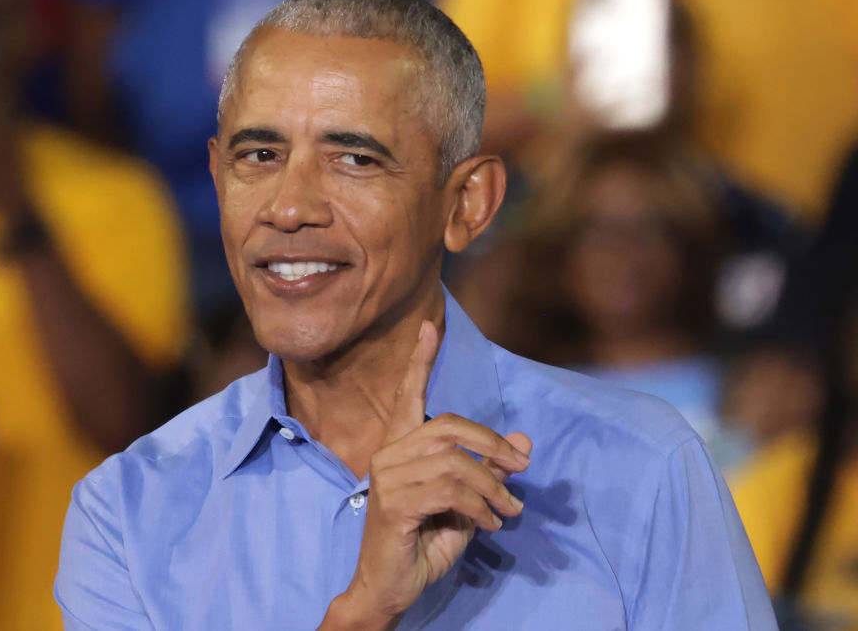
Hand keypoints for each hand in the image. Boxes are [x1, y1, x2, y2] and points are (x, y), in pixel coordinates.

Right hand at [325, 321, 531, 628]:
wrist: (391, 587)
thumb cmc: (425, 542)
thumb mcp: (468, 502)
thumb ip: (490, 471)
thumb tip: (524, 443)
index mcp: (402, 447)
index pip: (408, 395)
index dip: (420, 361)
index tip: (430, 326)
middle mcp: (389, 454)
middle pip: (450, 426)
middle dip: (493, 444)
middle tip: (522, 469)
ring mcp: (388, 477)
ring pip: (456, 462)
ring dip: (493, 487)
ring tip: (509, 510)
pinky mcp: (394, 502)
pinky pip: (450, 491)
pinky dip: (480, 506)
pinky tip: (489, 524)